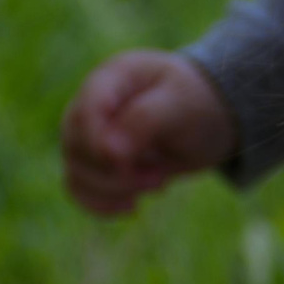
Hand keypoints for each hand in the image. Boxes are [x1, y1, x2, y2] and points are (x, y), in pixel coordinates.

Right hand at [60, 50, 238, 216]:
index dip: (99, 145)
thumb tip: (107, 151)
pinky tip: (133, 206)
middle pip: (75, 147)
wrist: (209, 119)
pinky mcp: (94, 162)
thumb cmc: (197, 102)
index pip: (85, 112)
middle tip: (160, 177)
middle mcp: (92, 104)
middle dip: (116, 173)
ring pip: (75, 172)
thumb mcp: (181, 104)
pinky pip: (78, 189)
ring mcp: (89, 134)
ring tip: (156, 185)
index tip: (129, 163)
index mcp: (112, 78)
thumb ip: (144, 120)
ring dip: (114, 191)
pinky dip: (102, 204)